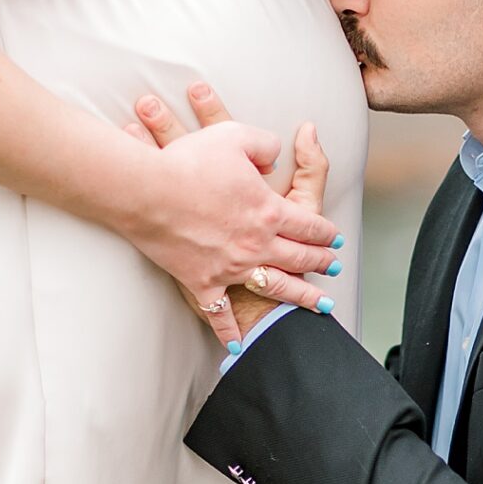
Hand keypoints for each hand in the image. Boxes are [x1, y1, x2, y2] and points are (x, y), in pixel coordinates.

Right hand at [127, 85, 339, 347]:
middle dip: (320, 262)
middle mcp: (257, 245)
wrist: (148, 191)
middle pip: (299, 258)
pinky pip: (219, 314)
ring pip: (275, 287)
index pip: (309, 225)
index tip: (334, 237)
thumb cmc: (190, 161)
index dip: (325, 232)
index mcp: (270, 211)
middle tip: (332, 267)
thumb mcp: (235, 137)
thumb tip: (275, 158)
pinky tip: (238, 346)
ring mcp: (231, 268)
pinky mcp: (203, 283)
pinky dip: (229, 331)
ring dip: (299, 296)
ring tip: (316, 303)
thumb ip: (264, 145)